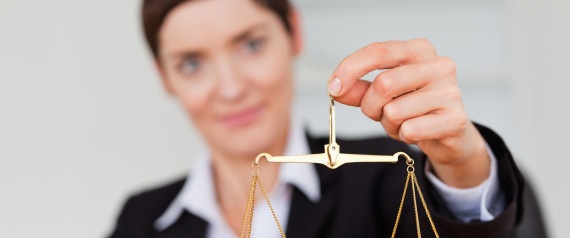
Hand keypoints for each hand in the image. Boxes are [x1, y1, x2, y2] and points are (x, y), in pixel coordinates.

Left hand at [327, 39, 489, 187]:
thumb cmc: (414, 107)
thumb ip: (358, 89)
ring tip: (403, 122)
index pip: (378, 51)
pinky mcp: (455, 119)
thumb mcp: (383, 94)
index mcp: (418, 50)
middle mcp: (438, 66)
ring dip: (389, 124)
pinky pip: (410, 130)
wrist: (451, 133)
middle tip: (378, 114)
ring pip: (394, 111)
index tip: (333, 88)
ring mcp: (449, 92)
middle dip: (370, 106)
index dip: (350, 69)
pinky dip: (404, 136)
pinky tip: (417, 132)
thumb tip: (336, 88)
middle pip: (384, 84)